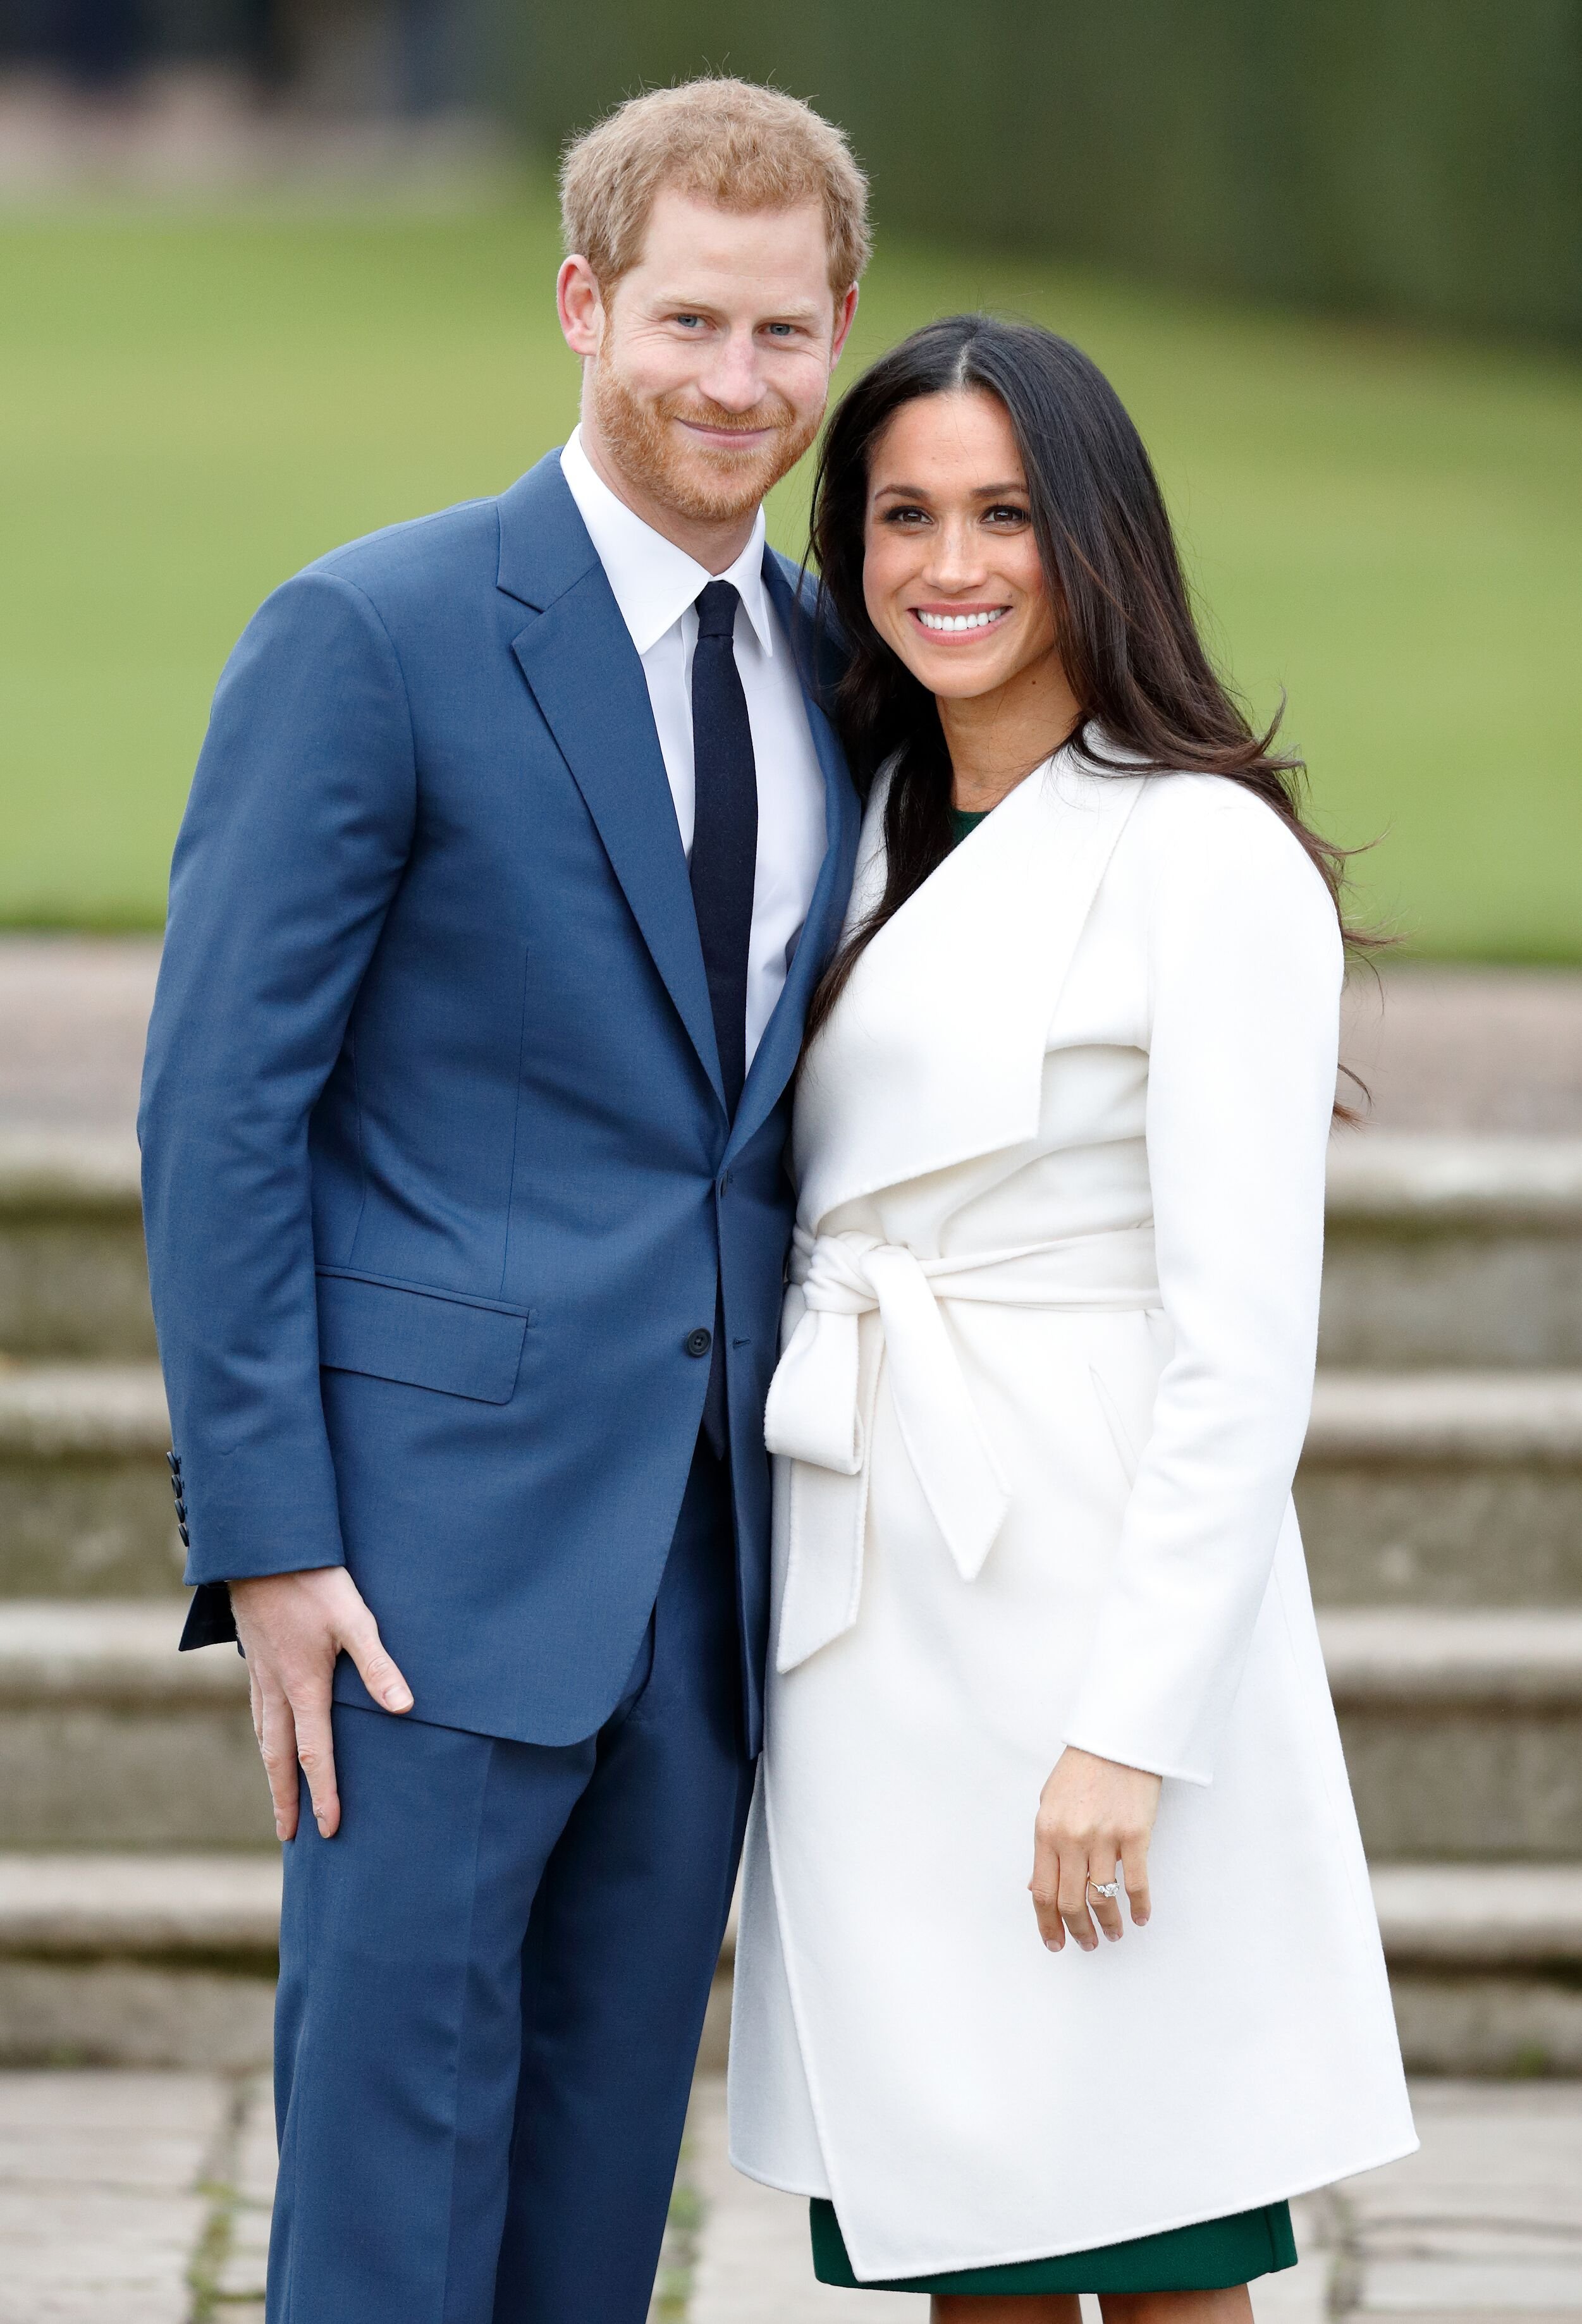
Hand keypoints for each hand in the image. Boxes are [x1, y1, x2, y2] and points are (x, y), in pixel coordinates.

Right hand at [229, 1567, 411, 1842]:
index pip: (315, 1754)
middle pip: (280, 1757)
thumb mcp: (354, 1619)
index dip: (323, 1794)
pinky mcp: (254, 1658)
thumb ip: (378, 1665)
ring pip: (264, 1736)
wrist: (262, 1549)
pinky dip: (262, 1737)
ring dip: (271, 1772)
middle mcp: (277, 1689)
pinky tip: (267, 1736)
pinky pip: (257, 1711)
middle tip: (287, 1836)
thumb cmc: (313, 1582)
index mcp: (304, 1687)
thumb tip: (404, 1709)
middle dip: (285, 1799)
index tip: (328, 1830)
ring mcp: (261, 1675)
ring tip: (276, 1798)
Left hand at [1029, 1746, 1160, 1952]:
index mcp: (1046, 1831)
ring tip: (1112, 1934)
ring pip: (1102, 1899)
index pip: (1042, 1891)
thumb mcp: (1049, 1804)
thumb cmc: (1082, 1770)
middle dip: (1078, 1931)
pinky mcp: (1135, 1836)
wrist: (1117, 1739)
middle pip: (1070, 1902)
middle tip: (1087, 1944)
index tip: (1055, 1942)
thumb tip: (1038, 1887)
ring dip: (1108, 1924)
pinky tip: (1139, 1918)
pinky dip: (1139, 1907)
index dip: (1047, 1923)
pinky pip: (1136, 1883)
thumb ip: (1045, 1847)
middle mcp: (1072, 1839)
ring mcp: (1104, 1838)